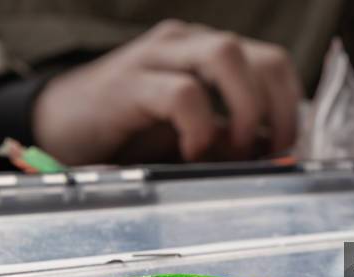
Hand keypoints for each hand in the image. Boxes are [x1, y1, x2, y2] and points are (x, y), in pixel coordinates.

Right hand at [33, 20, 301, 164]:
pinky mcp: (129, 83)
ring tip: (234, 150)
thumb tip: (276, 154)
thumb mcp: (197, 135)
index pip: (274, 63)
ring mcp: (157, 57)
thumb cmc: (136, 132)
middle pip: (261, 57)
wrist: (63, 125)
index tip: (287, 146)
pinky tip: (192, 151)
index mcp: (210, 53)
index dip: (290, 105)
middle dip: (278, 111)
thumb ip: (233, 139)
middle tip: (267, 153)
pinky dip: (200, 128)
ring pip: (226, 55)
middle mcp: (189, 44)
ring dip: (246, 111)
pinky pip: (182, 93)